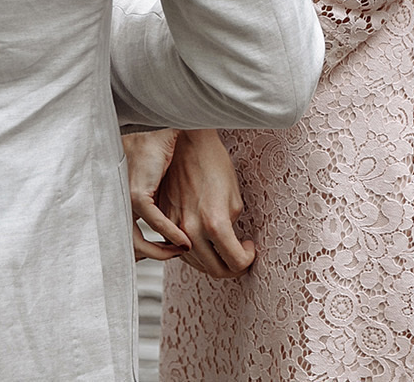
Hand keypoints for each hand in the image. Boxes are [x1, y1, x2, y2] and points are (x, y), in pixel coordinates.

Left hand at [122, 130, 187, 261]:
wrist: (162, 129)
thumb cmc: (164, 155)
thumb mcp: (161, 187)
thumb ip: (162, 209)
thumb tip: (179, 233)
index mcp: (127, 205)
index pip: (127, 240)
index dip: (143, 254)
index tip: (164, 258)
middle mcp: (122, 205)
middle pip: (127, 246)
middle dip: (147, 258)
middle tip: (171, 260)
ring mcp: (128, 201)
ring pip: (135, 241)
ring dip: (160, 251)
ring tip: (181, 251)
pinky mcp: (138, 193)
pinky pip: (153, 221)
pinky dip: (169, 233)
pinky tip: (183, 239)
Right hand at [157, 130, 255, 277]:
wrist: (187, 144)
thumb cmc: (214, 164)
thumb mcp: (235, 200)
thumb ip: (233, 230)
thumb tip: (233, 247)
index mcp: (215, 224)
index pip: (236, 263)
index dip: (248, 259)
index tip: (249, 248)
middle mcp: (191, 231)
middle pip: (216, 271)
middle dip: (233, 267)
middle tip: (240, 254)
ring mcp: (175, 228)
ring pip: (197, 264)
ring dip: (214, 261)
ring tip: (224, 246)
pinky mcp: (164, 222)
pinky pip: (181, 249)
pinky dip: (196, 251)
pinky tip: (206, 240)